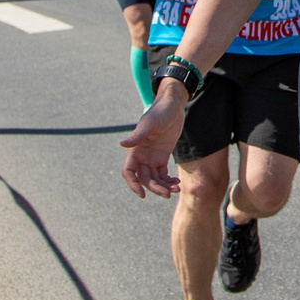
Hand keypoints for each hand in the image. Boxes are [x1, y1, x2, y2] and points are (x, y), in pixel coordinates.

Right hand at [119, 84, 187, 198]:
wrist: (173, 106)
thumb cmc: (160, 112)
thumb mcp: (150, 123)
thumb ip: (137, 135)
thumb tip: (121, 144)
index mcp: (135, 149)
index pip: (129, 171)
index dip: (133, 184)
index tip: (142, 194)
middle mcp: (142, 156)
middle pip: (144, 179)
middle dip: (154, 188)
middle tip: (168, 194)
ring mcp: (152, 157)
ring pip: (154, 179)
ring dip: (163, 187)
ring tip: (176, 189)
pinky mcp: (162, 157)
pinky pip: (163, 174)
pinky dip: (168, 181)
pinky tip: (177, 183)